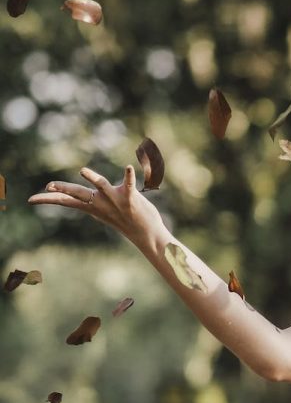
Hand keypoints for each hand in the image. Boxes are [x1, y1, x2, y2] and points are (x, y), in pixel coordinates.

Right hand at [28, 165, 166, 244]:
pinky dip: (128, 176)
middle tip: (49, 186)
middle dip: (63, 189)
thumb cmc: (126, 221)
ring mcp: (115, 201)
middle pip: (78, 194)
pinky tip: (128, 167)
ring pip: (101, 186)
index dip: (49, 200)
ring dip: (93, 178)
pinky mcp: (130, 198)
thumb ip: (92, 204)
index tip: (31, 199)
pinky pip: (128, 185)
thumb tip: (80, 200)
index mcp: (93, 206)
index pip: (67, 201)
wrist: (147, 235)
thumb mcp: (104, 213)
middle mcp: (101, 203)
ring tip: (83, 170)